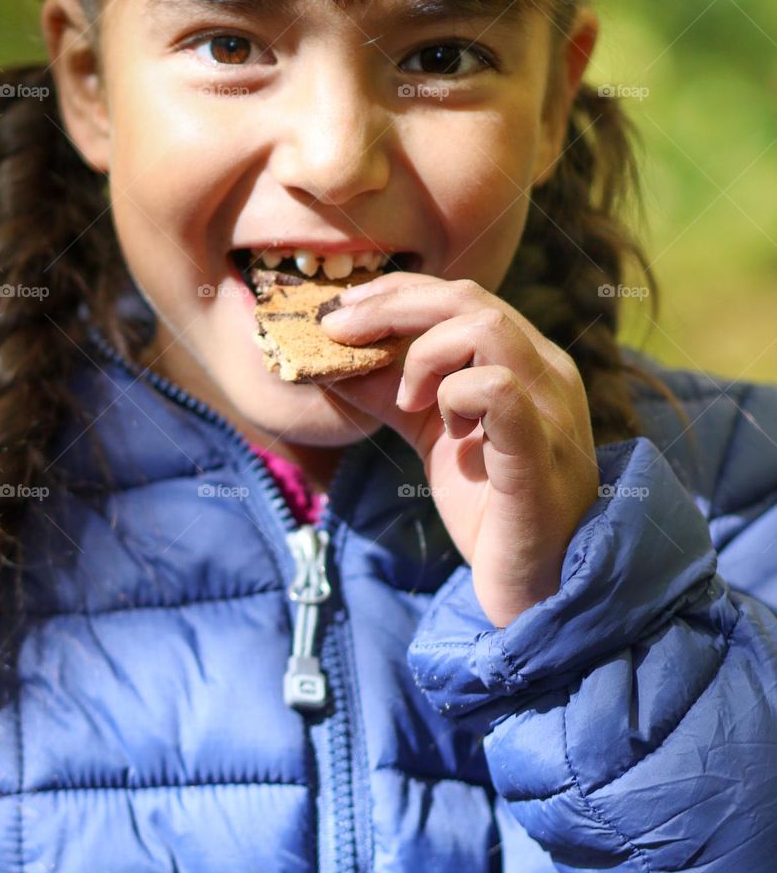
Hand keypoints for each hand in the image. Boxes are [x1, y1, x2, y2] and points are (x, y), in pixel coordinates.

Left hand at [319, 273, 599, 627]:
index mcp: (526, 360)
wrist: (538, 589)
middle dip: (390, 306)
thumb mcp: (432, 434)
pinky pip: (498, 390)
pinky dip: (454, 395)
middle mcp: (547, 372)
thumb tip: (331, 357)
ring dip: (424, 354)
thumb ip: (391, 392)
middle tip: (340, 332)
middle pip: (466, 299)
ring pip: (485, 328)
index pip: (461, 296)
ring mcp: (550, 409)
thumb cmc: (490, 507)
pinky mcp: (539, 452)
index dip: (395, 293)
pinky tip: (445, 431)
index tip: (342, 311)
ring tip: (408, 400)